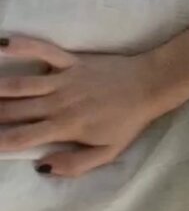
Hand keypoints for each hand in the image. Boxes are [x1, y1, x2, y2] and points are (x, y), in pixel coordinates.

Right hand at [0, 35, 161, 176]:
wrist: (150, 86)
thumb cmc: (128, 122)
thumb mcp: (107, 153)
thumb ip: (74, 165)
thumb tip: (40, 167)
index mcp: (65, 128)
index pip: (21, 138)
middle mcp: (58, 103)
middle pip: (13, 111)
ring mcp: (63, 79)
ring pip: (19, 84)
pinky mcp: (71, 61)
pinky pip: (44, 50)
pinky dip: (23, 44)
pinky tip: (2, 43)